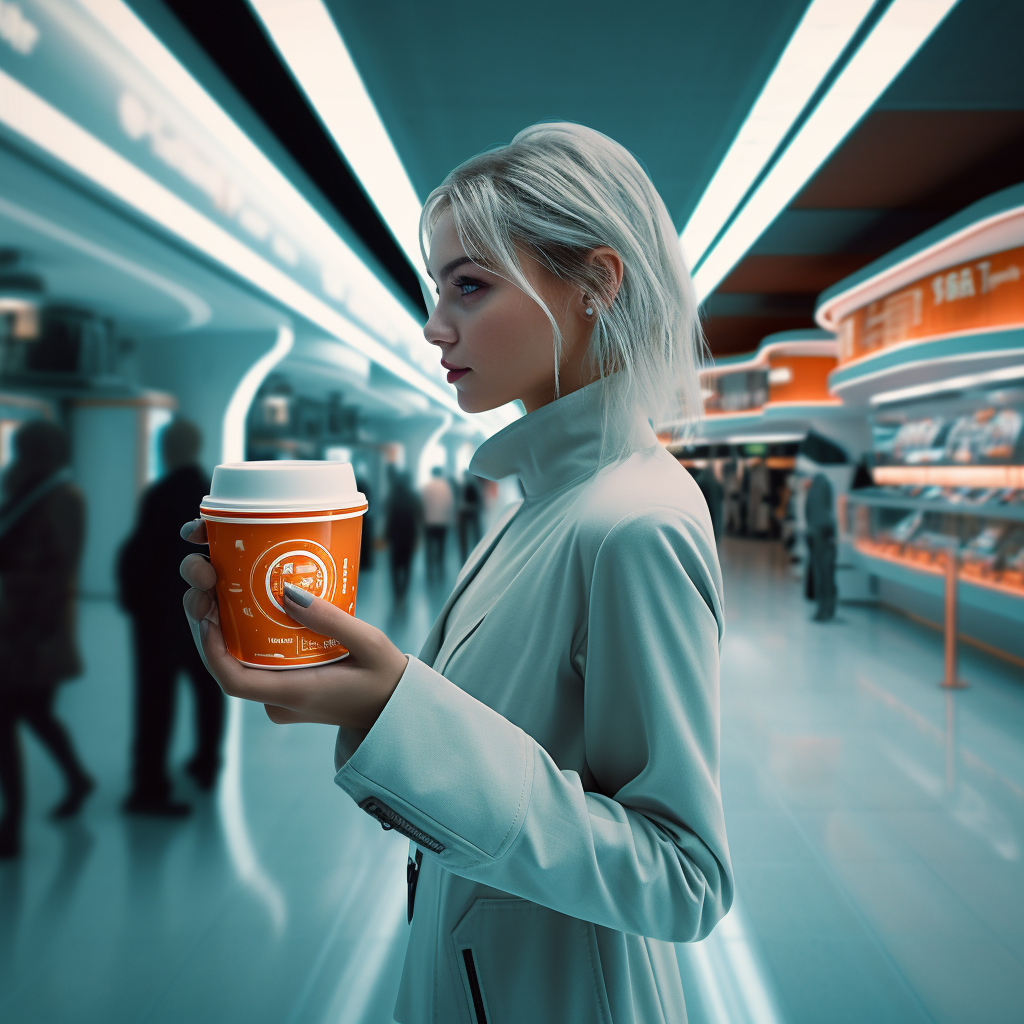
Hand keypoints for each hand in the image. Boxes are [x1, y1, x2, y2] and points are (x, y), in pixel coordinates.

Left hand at [179, 519, 407, 729]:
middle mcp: (282, 701)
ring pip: (242, 666)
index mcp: (297, 694)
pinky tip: (254, 609)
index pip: (234, 682)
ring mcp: (283, 700)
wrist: (396, 709)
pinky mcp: (290, 692)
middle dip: (214, 630)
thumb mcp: (369, 643)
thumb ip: (331, 620)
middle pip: (231, 668)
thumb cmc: (387, 678)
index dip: (212, 650)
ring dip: (229, 633)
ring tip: (227, 593)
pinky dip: (251, 639)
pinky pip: (260, 666)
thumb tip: (287, 592)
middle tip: (212, 590)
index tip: (208, 615)